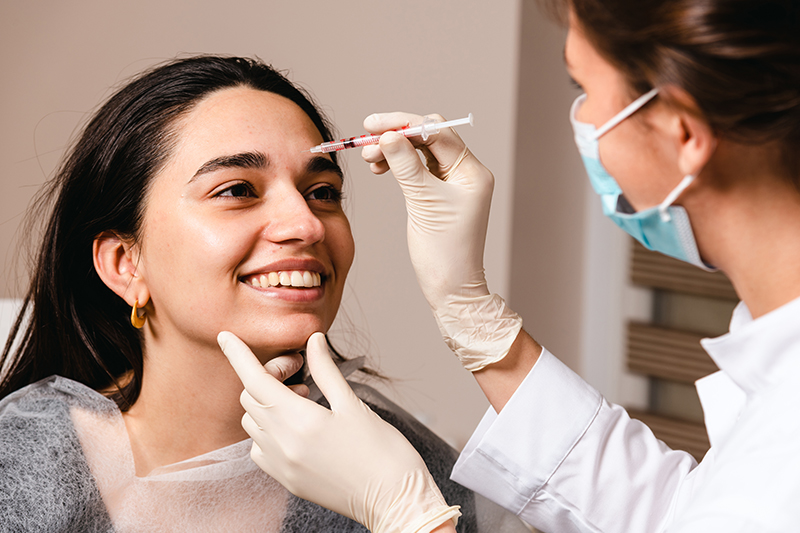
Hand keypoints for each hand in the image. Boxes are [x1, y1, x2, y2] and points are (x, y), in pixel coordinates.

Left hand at [218, 331, 459, 532]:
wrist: (395, 500)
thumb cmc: (382, 451)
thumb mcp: (353, 404)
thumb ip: (326, 371)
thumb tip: (313, 341)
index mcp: (301, 421)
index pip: (255, 380)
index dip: (237, 355)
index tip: (226, 336)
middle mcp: (283, 445)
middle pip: (252, 398)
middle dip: (268, 375)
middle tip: (300, 369)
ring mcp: (282, 466)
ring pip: (253, 422)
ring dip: (267, 402)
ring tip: (304, 399)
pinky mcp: (287, 480)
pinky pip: (260, 448)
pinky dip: (268, 429)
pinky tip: (296, 425)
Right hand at [362, 113, 521, 370]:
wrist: (450, 286)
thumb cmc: (444, 250)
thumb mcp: (423, 203)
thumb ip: (406, 165)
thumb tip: (389, 135)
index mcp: (471, 171)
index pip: (436, 132)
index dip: (404, 125)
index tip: (373, 126)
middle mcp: (465, 172)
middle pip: (427, 137)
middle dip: (396, 135)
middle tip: (365, 140)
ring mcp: (452, 182)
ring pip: (419, 151)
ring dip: (393, 149)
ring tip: (369, 158)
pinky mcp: (438, 193)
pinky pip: (416, 167)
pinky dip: (397, 164)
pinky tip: (379, 167)